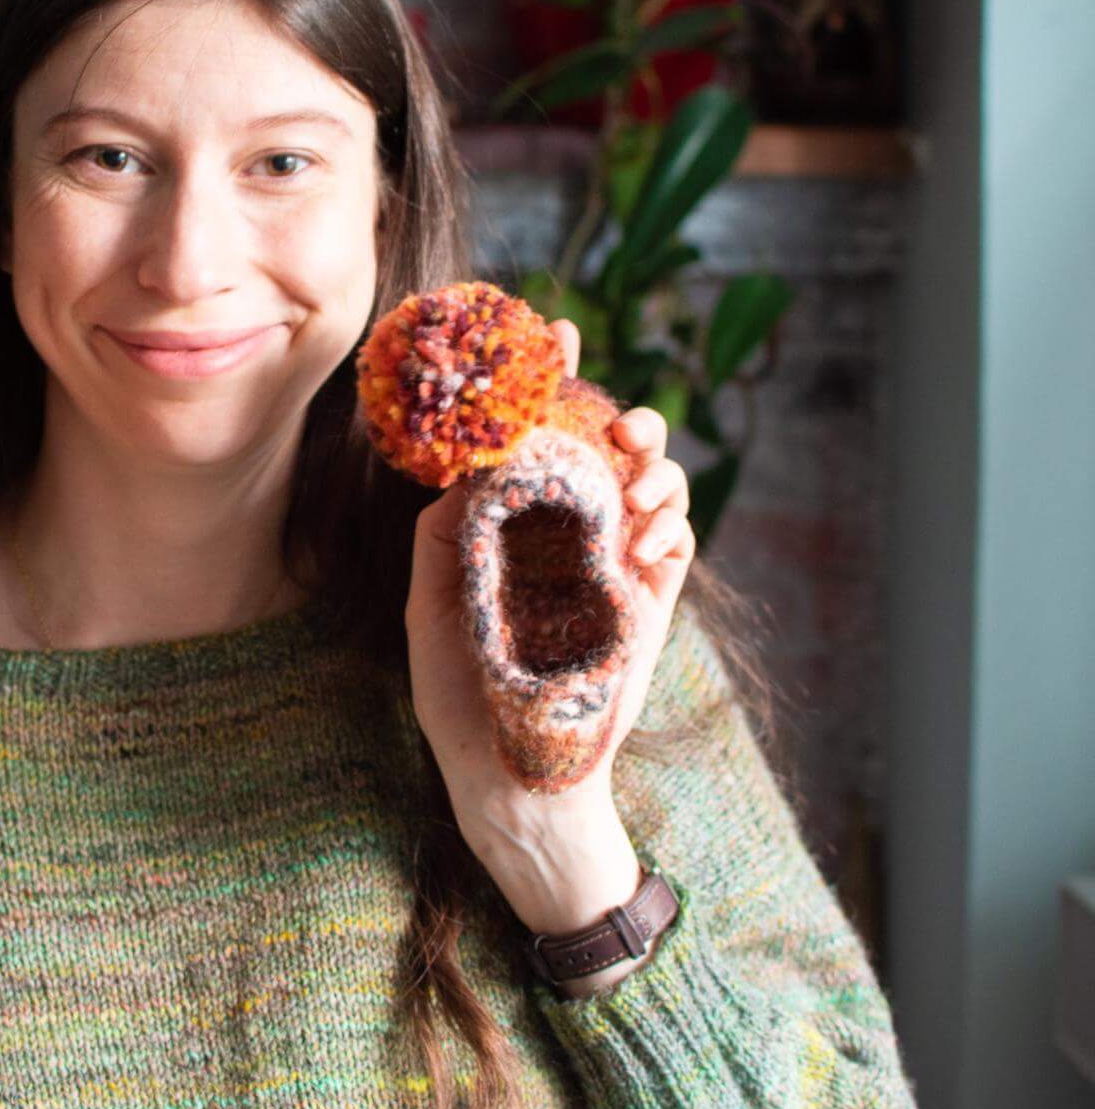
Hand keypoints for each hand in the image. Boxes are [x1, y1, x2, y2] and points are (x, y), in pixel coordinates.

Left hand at [404, 320, 695, 956]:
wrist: (509, 778)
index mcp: (510, 524)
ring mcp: (612, 568)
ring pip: (653, 487)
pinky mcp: (646, 606)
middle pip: (608, 451)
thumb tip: (465, 469)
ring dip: (657, 468)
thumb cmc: (459, 694)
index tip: (556, 330)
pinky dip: (671, 529)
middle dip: (624, 417)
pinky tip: (645, 539)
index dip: (550, 383)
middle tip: (616, 420)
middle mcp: (565, 534)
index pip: (534, 439)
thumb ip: (444, 536)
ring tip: (638, 474)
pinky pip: (675, 547)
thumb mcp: (433, 605)